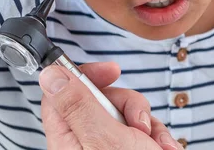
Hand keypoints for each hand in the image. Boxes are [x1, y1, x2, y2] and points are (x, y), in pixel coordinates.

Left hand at [40, 62, 183, 149]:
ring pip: (124, 113)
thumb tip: (50, 75)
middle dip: (127, 105)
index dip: (85, 76)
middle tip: (138, 124)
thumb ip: (79, 106)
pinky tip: (162, 149)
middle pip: (99, 99)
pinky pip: (140, 129)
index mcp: (68, 139)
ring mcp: (107, 147)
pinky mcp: (127, 149)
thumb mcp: (105, 139)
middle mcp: (85, 142)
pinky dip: (155, 136)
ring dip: (147, 123)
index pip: (62, 93)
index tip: (112, 71)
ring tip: (154, 144)